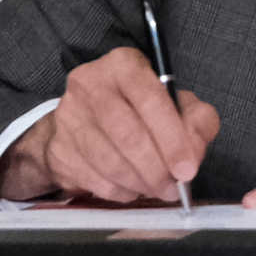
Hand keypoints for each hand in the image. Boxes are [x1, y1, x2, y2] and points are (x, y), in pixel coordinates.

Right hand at [0, 46, 224, 205]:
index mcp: (124, 65)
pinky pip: (94, 180)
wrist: (82, 122)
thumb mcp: (176, 103)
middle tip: (174, 187)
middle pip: (129, 135)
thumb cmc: (139, 110)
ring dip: (140, 183)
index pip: (150, 100)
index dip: (172, 138)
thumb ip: (197, 119)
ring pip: (110, 162)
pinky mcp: (58, 149)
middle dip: (157, 168)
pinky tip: (133, 188)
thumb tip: (194, 149)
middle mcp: (90, 84)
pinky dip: (120, 191)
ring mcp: (69, 117)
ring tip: (157, 189)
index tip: (187, 169)